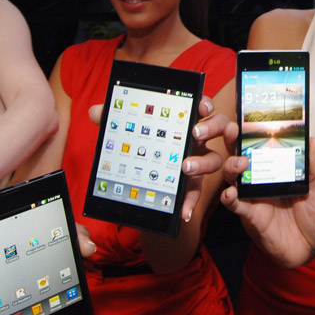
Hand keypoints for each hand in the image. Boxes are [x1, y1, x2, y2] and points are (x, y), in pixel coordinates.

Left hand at [88, 95, 227, 222]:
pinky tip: (183, 211)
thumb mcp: (125, 131)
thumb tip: (95, 111)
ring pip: (214, 159)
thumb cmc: (139, 147)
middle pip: (218, 126)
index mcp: (183, 120)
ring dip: (203, 162)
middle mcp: (196, 139)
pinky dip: (191, 202)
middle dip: (211, 126)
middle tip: (195, 132)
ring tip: (186, 168)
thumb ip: (112, 119)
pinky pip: (196, 193)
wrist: (140, 183)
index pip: (201, 106)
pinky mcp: (192, 185)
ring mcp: (197, 162)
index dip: (205, 102)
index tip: (201, 105)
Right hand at [220, 136, 314, 267]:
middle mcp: (260, 177)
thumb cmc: (309, 219)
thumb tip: (312, 141)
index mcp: (276, 168)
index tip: (251, 113)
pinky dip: (230, 198)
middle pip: (241, 152)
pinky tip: (230, 193)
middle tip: (234, 128)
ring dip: (233, 165)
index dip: (253, 128)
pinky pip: (235, 204)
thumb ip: (313, 170)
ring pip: (233, 174)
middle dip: (234, 139)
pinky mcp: (249, 214)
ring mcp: (252, 195)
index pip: (261, 143)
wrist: (306, 251)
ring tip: (241, 162)